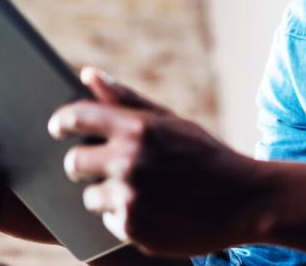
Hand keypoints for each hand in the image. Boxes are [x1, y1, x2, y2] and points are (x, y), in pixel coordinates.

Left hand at [49, 67, 265, 256]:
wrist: (247, 202)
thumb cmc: (206, 156)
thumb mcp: (170, 122)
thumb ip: (126, 100)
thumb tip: (87, 74)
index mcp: (137, 128)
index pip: (75, 117)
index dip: (61, 123)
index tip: (57, 129)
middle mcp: (129, 162)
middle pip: (73, 163)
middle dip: (82, 165)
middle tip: (98, 167)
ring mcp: (130, 199)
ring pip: (90, 197)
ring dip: (106, 195)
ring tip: (140, 192)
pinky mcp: (135, 230)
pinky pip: (109, 222)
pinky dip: (125, 218)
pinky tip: (153, 211)